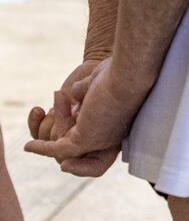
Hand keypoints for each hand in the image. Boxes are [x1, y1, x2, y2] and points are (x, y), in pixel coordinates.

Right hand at [25, 57, 138, 176]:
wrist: (127, 72)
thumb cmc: (118, 71)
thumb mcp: (96, 81)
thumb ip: (83, 91)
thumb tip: (70, 95)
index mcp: (112, 123)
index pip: (90, 136)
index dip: (71, 124)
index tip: (65, 105)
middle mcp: (106, 138)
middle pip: (73, 140)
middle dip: (59, 119)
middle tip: (60, 94)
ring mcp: (96, 142)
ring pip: (62, 141)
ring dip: (54, 118)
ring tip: (60, 94)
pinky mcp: (84, 141)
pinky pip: (57, 149)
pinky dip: (41, 148)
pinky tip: (28, 146)